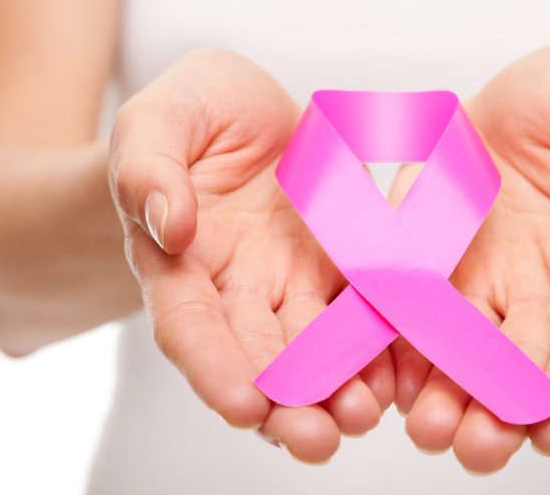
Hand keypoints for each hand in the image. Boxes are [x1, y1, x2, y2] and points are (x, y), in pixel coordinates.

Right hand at [108, 49, 393, 462]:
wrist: (243, 107)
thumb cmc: (187, 115)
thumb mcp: (157, 121)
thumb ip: (150, 169)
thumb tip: (171, 226)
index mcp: (179, 263)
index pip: (190, 325)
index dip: (212, 366)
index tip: (241, 405)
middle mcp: (238, 288)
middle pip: (258, 356)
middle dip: (285, 403)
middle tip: (317, 441)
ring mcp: (293, 280)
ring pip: (315, 346)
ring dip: (337, 388)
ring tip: (363, 418)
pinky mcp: (341, 264)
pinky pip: (363, 307)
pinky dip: (378, 344)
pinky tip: (398, 374)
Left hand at [391, 45, 549, 472]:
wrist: (527, 100)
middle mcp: (533, 290)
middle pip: (520, 362)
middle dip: (500, 410)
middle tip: (477, 448)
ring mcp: (475, 281)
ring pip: (460, 352)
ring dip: (445, 396)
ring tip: (427, 430)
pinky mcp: (423, 261)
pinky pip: (405, 309)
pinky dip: (394, 347)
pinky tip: (378, 378)